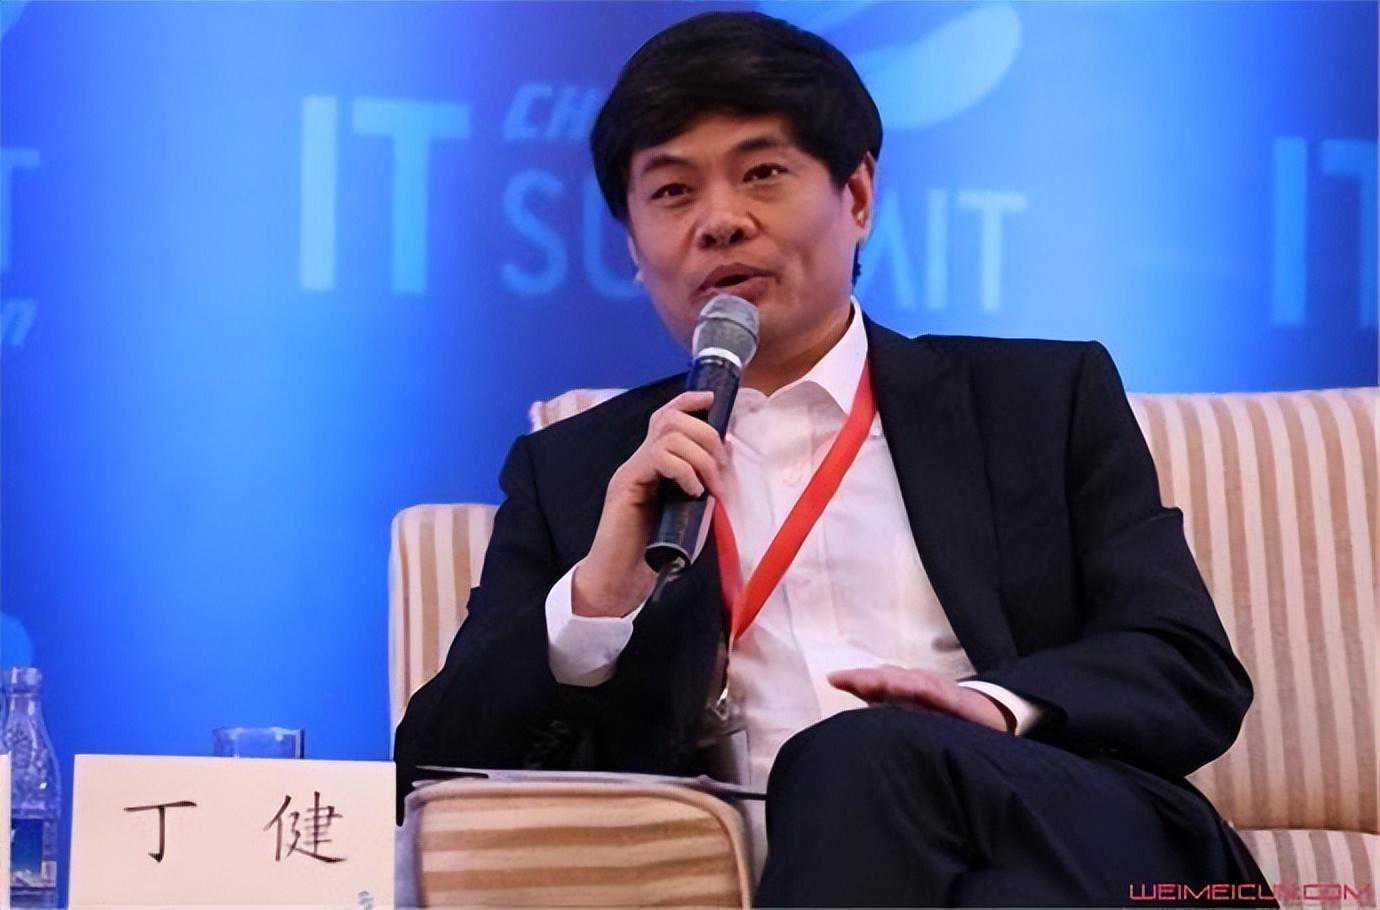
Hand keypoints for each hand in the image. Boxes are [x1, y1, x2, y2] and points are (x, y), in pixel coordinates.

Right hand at [573, 390, 728, 617]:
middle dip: (707, 436)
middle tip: (721, 470)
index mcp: (652, 464)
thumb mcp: (686, 511)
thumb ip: (700, 484)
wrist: (619, 580)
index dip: (688, 401)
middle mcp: (639, 461)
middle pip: (672, 419)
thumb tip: (726, 454)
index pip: (665, 416)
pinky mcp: (626, 485)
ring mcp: (631, 471)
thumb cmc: (652, 553)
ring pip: (669, 435)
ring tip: (709, 486)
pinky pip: (659, 457)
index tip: (712, 399)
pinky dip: (684, 470)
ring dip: (700, 457)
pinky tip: (692, 492)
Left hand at [827, 665, 1012, 733]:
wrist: (987, 716)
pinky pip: (946, 694)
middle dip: (867, 678)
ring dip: (895, 680)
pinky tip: (922, 688)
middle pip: (889, 678)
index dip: (855, 679)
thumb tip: (850, 726)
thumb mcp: (908, 717)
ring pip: (914, 682)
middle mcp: (918, 685)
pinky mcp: (961, 702)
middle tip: (846, 679)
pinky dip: (934, 690)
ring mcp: (939, 691)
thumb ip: (883, 714)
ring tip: (876, 682)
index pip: (874, 682)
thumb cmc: (941, 718)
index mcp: (902, 691)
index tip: (833, 678)